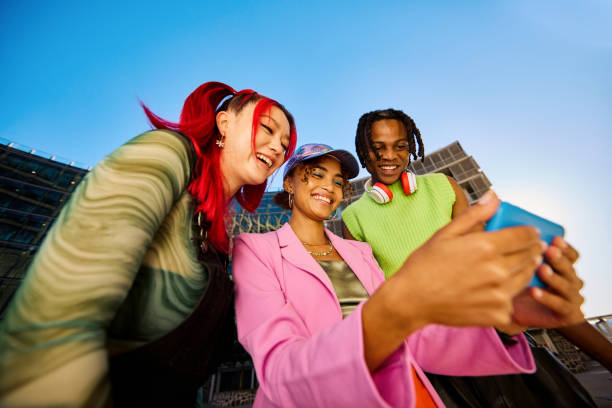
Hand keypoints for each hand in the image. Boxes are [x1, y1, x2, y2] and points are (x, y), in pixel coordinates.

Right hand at [383, 191, 544, 332]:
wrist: (412, 300)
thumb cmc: (424, 265)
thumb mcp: (445, 233)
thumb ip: (474, 215)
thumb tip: (494, 197)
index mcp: (485, 247)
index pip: (524, 236)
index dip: (531, 232)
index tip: (533, 232)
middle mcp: (497, 271)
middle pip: (529, 256)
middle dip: (533, 249)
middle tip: (534, 247)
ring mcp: (499, 295)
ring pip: (526, 278)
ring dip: (527, 269)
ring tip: (522, 264)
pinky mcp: (497, 314)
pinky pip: (512, 301)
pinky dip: (509, 294)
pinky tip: (498, 289)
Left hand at [510, 237, 583, 328]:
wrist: (514, 312)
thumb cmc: (517, 285)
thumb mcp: (520, 266)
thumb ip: (523, 251)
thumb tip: (516, 233)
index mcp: (564, 268)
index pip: (572, 255)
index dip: (565, 247)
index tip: (555, 239)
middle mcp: (572, 282)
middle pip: (570, 268)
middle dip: (559, 259)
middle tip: (549, 250)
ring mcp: (572, 299)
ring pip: (567, 286)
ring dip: (554, 277)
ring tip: (542, 269)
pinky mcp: (568, 315)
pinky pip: (560, 305)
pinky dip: (547, 297)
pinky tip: (534, 291)